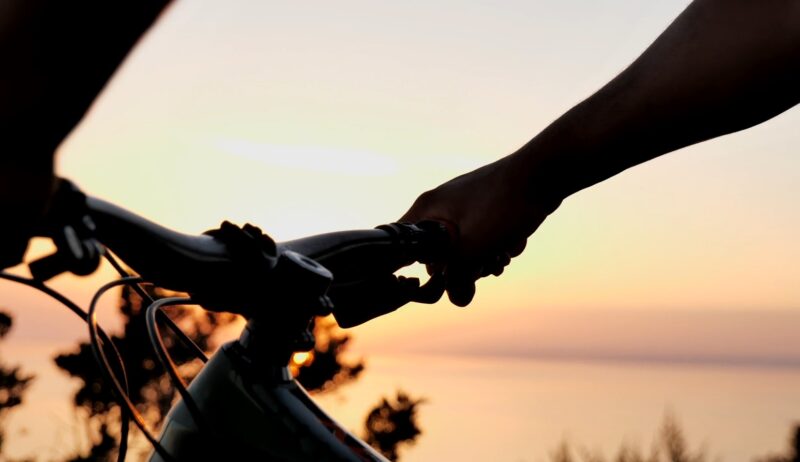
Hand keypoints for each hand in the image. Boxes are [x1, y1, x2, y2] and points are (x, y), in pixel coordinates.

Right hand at [400, 154, 559, 305]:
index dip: (418, 266)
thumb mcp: (477, 246)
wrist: (544, 172)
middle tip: (483, 264)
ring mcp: (463, 206)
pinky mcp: (483, 209)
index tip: (442, 274)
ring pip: (464, 247)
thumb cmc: (505, 201)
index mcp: (428, 209)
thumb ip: (459, 276)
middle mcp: (441, 206)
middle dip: (463, 266)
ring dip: (484, 258)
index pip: (405, 246)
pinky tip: (511, 242)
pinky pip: (481, 237)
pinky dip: (495, 245)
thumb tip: (457, 300)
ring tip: (502, 254)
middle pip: (438, 252)